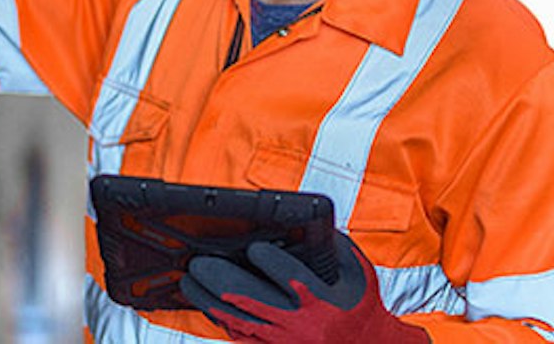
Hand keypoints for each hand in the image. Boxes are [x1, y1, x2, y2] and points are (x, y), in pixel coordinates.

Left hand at [179, 229, 427, 342]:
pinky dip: (222, 321)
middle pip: (251, 301)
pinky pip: (243, 338)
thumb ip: (332, 245)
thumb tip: (308, 221)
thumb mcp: (357, 271)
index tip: (252, 248)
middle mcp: (300, 324)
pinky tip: (208, 307)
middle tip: (198, 265)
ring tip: (190, 283)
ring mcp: (287, 341)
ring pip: (240, 323)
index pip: (288, 276)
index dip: (267, 259)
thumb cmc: (362, 304)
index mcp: (322, 301)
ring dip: (211, 303)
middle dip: (219, 281)